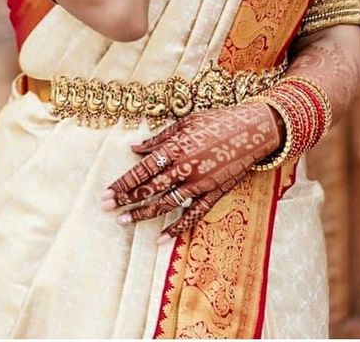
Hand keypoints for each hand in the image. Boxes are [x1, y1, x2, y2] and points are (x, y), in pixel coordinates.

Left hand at [100, 102, 286, 242]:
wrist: (253, 129)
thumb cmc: (217, 121)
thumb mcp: (186, 123)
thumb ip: (159, 138)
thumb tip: (135, 148)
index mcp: (177, 147)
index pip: (143, 169)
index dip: (123, 183)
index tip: (106, 193)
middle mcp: (186, 167)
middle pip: (150, 188)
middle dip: (126, 199)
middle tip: (107, 208)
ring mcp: (200, 183)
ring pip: (166, 203)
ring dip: (143, 214)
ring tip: (124, 222)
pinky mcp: (214, 193)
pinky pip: (193, 214)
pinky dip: (177, 228)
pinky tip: (160, 238)